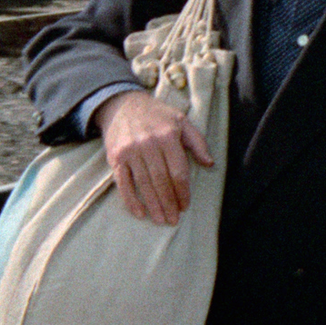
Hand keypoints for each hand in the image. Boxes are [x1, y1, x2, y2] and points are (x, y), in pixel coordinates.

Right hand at [95, 90, 213, 225]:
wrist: (123, 104)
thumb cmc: (157, 115)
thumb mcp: (182, 121)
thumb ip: (198, 142)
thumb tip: (210, 163)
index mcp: (168, 136)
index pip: (178, 170)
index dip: (182, 191)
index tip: (185, 206)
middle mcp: (148, 143)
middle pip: (161, 180)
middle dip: (169, 203)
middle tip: (173, 220)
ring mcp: (130, 151)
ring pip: (144, 184)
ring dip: (153, 205)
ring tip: (161, 220)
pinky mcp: (115, 157)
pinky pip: (123, 183)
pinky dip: (130, 200)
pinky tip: (140, 213)